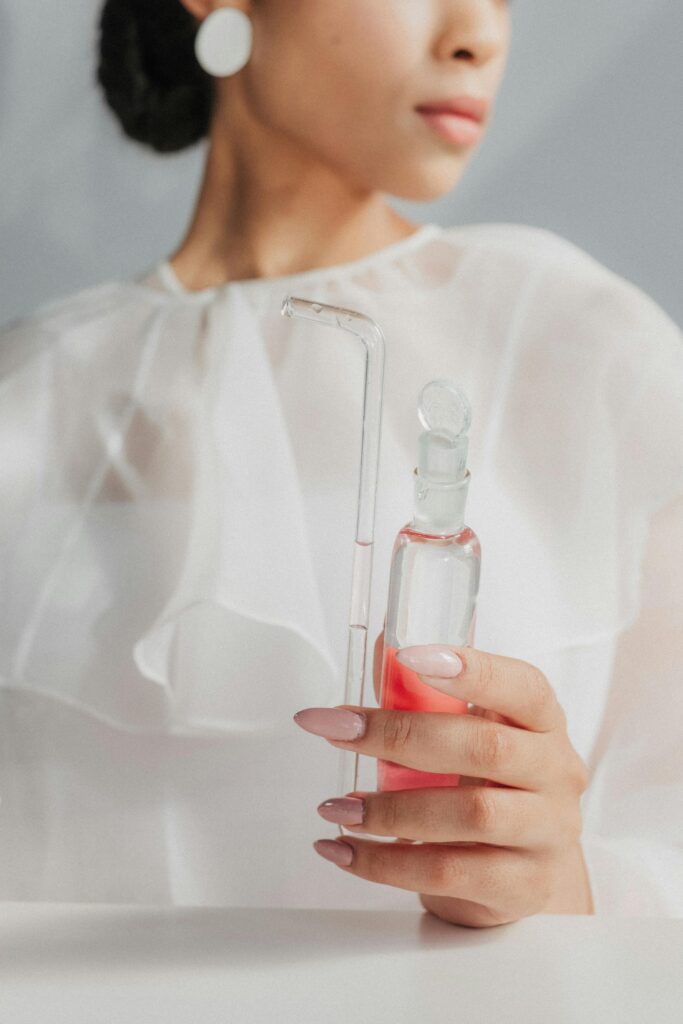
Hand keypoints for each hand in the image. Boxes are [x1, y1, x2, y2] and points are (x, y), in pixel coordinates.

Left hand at [293, 635, 593, 927]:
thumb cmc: (490, 788)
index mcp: (542, 722)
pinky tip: (345, 851)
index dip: (470, 669)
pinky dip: (387, 863)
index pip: (522, 686)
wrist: (526, 873)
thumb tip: (381, 649)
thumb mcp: (466, 736)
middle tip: (338, 729)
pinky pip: (450, 873)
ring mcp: (547, 832)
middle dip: (401, 735)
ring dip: (390, 809)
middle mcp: (555, 772)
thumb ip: (424, 697)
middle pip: (486, 747)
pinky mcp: (524, 886)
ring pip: (472, 815)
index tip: (408, 657)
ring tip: (336, 807)